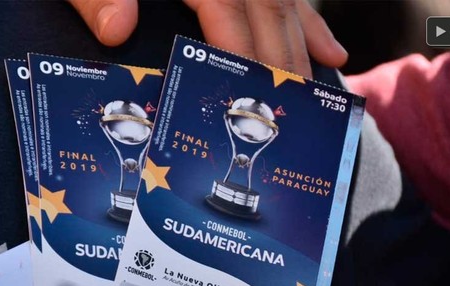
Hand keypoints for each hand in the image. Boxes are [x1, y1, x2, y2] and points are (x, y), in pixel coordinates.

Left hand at [68, 0, 347, 77]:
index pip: (224, 3)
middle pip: (264, 6)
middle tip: (288, 110)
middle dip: (277, 60)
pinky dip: (309, 23)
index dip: (235, 47)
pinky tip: (333, 53)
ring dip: (299, 47)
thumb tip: (116, 32)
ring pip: (284, 2)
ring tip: (312, 91)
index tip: (244, 91)